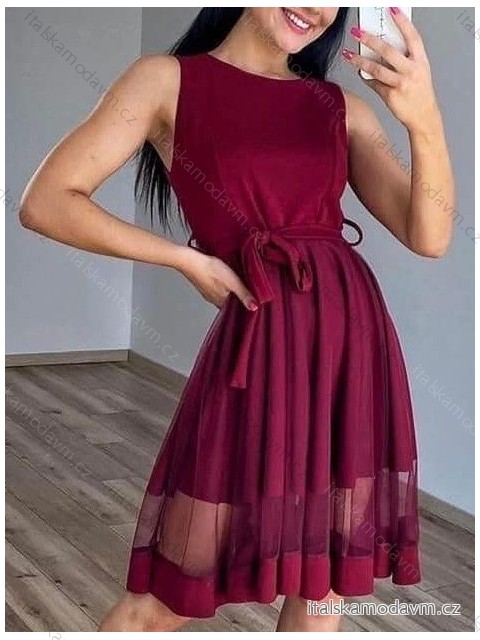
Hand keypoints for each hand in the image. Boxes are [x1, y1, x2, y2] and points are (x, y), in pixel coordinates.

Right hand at [175, 246, 257, 310]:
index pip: (236, 309)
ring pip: (222, 296)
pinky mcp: (203, 285)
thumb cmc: (209, 269)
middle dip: (238, 300)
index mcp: (222, 301)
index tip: (252, 303)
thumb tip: (254, 308)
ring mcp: (207, 293)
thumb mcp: (232, 281)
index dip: (244, 306)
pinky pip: (215, 289)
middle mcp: (214, 299)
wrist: (188, 260)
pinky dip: (222, 287)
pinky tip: (223, 280)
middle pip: (229, 304)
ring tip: (237, 286)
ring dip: (230, 293)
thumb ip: (243, 294)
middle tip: (247, 294)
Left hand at [342, 8, 441, 134]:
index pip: (412, 37)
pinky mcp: (391, 96)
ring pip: (376, 69)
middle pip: (388, 51)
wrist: (423, 116)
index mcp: (420, 60)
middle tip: (357, 32)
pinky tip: (359, 72)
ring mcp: (401, 84)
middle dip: (370, 40)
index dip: (402, 22)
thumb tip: (382, 46)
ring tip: (348, 54)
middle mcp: (412, 71)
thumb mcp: (419, 70)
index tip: (391, 9)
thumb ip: (405, 58)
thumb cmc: (419, 91)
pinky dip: (365, 78)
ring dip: (360, 61)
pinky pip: (374, 84)